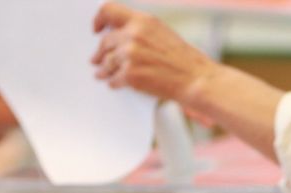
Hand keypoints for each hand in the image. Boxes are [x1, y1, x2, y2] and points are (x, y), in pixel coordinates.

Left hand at [92, 3, 218, 102]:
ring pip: (106, 62)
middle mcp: (133, 34)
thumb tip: (119, 36)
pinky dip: (113, 83)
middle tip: (96, 60)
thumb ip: (139, 30)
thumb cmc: (183, 59)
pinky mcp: (130, 74)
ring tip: (101, 74)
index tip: (96, 29)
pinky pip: (113, 79)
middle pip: (105, 42)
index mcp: (142, 21)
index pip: (109, 11)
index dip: (98, 20)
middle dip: (99, 53)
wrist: (194, 79)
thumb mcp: (161, 33)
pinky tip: (115, 83)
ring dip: (103, 70)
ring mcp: (130, 55)